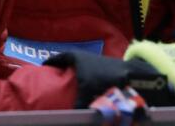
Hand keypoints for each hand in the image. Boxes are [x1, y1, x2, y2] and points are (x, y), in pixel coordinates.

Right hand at [44, 50, 174, 107]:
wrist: (131, 74)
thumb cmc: (106, 78)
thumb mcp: (88, 93)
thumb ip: (78, 106)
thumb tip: (71, 118)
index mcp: (75, 57)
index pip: (57, 59)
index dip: (49, 64)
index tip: (42, 70)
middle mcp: (83, 56)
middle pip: (66, 61)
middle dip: (60, 68)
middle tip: (53, 78)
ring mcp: (93, 61)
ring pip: (78, 66)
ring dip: (73, 73)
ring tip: (67, 84)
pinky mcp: (102, 68)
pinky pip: (87, 72)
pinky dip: (83, 79)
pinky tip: (84, 89)